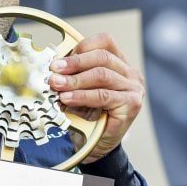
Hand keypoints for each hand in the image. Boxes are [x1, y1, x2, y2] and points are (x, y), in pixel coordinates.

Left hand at [49, 33, 144, 162]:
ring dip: (75, 79)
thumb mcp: (78, 88)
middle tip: (53, 70)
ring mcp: (133, 88)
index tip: (62, 57)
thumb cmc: (87, 113)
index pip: (105, 41)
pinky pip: (103, 96)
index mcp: (118, 62)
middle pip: (102, 57)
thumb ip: (73, 73)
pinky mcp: (131, 104)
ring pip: (101, 75)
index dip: (83, 46)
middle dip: (74, 63)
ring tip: (56, 85)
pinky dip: (82, 96)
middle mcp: (130, 73)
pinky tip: (67, 99)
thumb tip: (53, 66)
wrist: (95, 143)